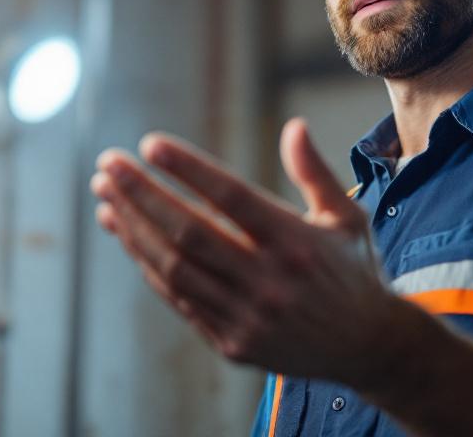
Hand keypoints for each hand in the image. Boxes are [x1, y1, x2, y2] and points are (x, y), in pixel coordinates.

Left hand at [91, 118, 398, 384]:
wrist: (366, 346)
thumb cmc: (353, 270)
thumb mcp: (347, 217)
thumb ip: (315, 173)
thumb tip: (293, 126)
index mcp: (297, 243)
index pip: (231, 198)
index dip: (188, 169)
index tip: (150, 144)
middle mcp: (270, 282)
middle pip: (189, 232)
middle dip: (141, 195)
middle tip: (108, 163)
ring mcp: (248, 317)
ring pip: (174, 269)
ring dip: (133, 229)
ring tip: (106, 197)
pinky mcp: (233, 344)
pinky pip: (179, 300)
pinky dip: (148, 265)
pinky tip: (128, 234)